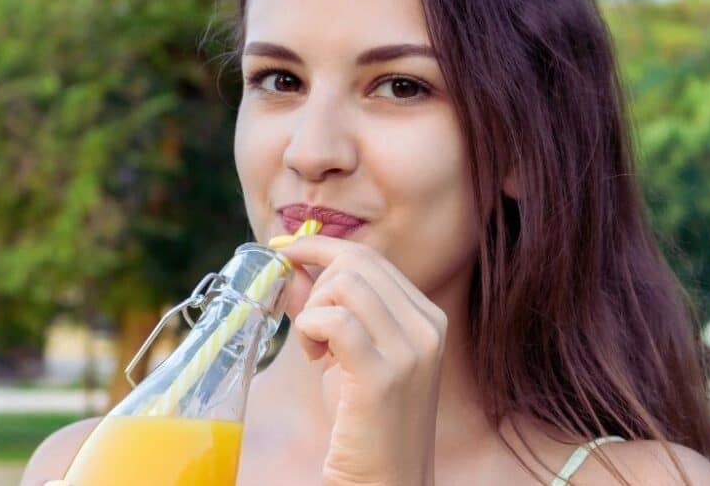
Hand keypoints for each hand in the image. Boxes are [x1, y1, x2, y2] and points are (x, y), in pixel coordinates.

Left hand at [274, 235, 447, 485]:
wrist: (389, 481)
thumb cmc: (366, 423)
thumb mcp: (346, 356)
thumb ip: (325, 309)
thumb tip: (292, 265)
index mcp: (426, 316)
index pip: (370, 258)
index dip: (320, 247)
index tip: (283, 248)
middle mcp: (427, 327)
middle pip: (356, 263)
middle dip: (314, 284)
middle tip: (308, 329)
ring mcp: (410, 350)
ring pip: (343, 285)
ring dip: (313, 311)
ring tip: (316, 351)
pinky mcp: (383, 376)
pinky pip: (335, 321)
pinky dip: (311, 330)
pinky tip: (314, 357)